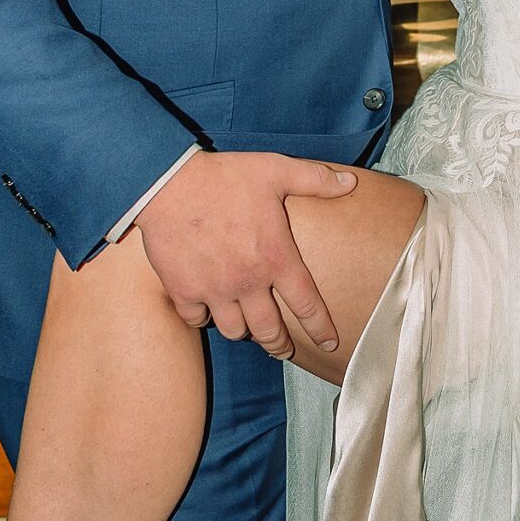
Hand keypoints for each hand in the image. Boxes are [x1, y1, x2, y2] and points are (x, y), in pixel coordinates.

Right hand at [135, 151, 355, 356]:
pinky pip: (197, 319)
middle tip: (284, 350)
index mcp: (275, 257)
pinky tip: (208, 309)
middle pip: (269, 331)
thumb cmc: (225, 177)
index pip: (306, 304)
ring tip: (246, 327)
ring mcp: (215, 290)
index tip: (330, 341)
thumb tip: (350, 184)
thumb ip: (315, 180)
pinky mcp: (184, 290)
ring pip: (234, 330)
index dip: (321, 326)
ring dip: (243, 331)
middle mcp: (248, 282)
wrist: (169, 184)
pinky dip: (204, 318)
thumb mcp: (276, 170)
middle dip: (280, 346)